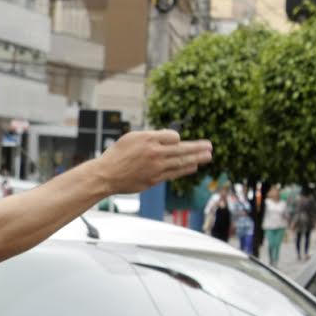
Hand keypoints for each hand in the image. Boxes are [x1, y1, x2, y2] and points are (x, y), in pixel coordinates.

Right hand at [96, 130, 212, 194]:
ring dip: (197, 159)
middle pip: (182, 149)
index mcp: (148, 140)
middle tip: (210, 146)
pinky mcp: (154, 179)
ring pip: (181, 162)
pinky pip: (174, 173)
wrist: (106, 175)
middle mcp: (154, 153)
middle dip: (197, 147)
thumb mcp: (131, 138)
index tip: (175, 140)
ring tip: (208, 156)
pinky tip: (193, 167)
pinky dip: (185, 170)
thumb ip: (149, 136)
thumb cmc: (117, 155)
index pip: (173, 136)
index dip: (176, 138)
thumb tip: (167, 136)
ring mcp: (156, 168)